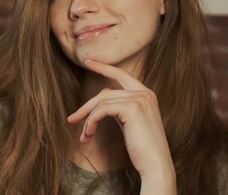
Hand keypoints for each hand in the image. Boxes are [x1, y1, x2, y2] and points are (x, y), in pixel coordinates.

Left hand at [67, 58, 176, 193]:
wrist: (156, 165)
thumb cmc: (142, 149)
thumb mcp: (130, 123)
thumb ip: (120, 109)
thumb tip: (99, 105)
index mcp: (146, 94)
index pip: (121, 74)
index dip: (104, 67)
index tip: (87, 61)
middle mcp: (144, 93)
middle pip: (106, 92)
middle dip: (86, 106)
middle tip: (71, 118)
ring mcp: (139, 99)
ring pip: (101, 102)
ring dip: (88, 120)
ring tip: (84, 137)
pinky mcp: (131, 108)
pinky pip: (102, 110)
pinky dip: (91, 122)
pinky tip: (88, 135)